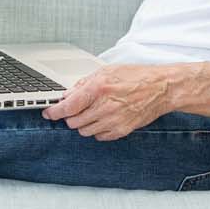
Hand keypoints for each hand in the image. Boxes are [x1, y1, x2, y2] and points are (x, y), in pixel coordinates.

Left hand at [43, 64, 172, 140]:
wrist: (161, 88)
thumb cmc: (136, 77)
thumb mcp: (106, 71)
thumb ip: (83, 84)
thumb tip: (68, 95)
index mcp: (98, 89)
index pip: (67, 107)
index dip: (53, 112)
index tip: (48, 113)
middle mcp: (104, 107)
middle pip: (73, 122)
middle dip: (70, 116)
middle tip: (76, 109)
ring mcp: (113, 121)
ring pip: (84, 131)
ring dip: (83, 123)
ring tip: (93, 112)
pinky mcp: (122, 131)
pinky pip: (99, 137)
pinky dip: (97, 130)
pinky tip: (103, 119)